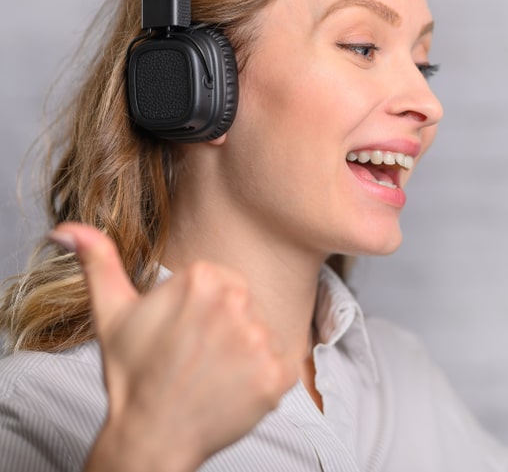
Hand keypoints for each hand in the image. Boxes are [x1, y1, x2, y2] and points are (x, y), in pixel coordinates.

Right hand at [50, 223, 297, 471]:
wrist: (150, 437)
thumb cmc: (132, 374)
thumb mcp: (111, 313)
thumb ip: (98, 262)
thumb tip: (67, 228)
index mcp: (203, 278)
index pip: (224, 284)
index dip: (205, 311)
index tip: (186, 333)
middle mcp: (237, 302)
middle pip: (245, 308)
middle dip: (226, 330)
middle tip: (195, 357)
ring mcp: (259, 341)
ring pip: (262, 337)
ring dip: (244, 356)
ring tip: (210, 375)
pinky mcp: (277, 375)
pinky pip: (282, 367)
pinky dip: (262, 380)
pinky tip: (232, 390)